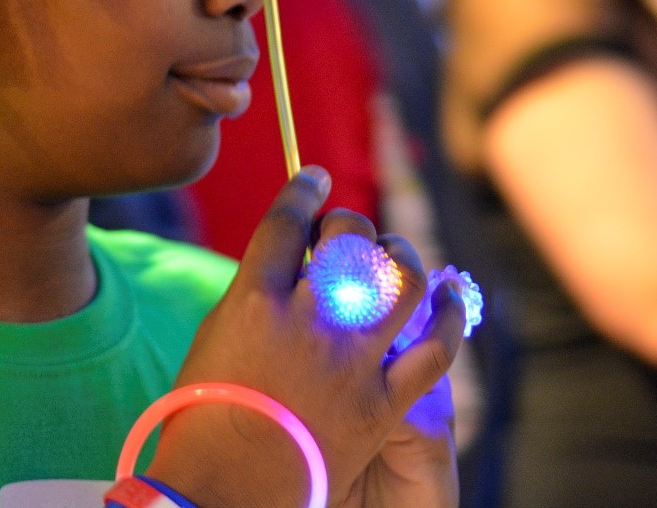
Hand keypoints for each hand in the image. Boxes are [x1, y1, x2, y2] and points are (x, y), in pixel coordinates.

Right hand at [147, 167, 466, 507]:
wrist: (227, 489)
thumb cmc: (207, 412)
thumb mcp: (215, 335)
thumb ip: (255, 290)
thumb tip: (290, 255)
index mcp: (255, 303)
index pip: (286, 222)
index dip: (303, 190)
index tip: (314, 178)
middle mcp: (308, 325)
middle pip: (346, 241)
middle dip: (348, 224)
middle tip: (344, 233)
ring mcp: (351, 364)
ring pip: (400, 282)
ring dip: (400, 257)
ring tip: (391, 256)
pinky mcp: (384, 403)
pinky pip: (435, 349)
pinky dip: (450, 314)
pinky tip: (450, 293)